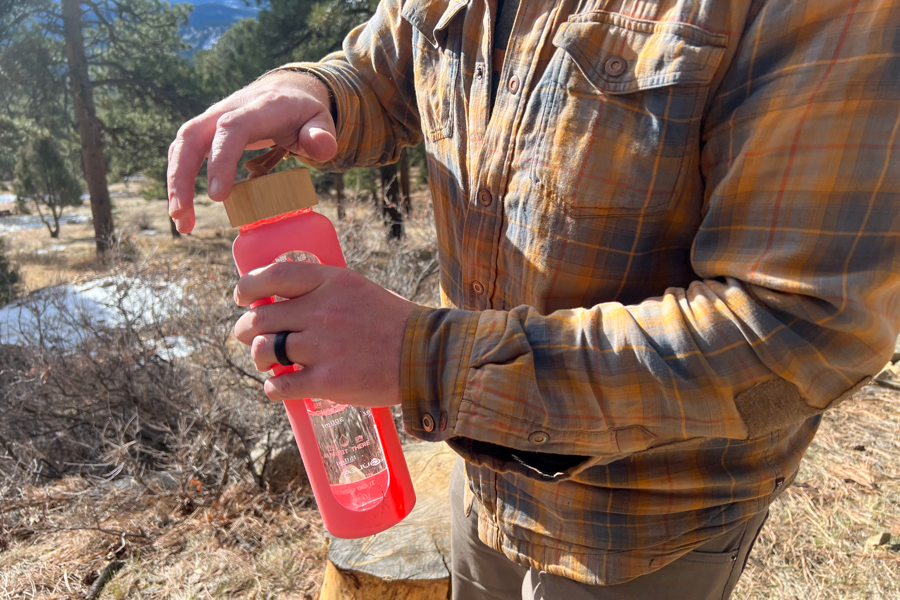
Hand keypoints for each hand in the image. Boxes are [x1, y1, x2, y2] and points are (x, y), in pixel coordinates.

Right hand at [167, 70, 336, 232]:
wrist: (286, 91)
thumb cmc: (303, 113)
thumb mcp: (321, 121)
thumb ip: (322, 135)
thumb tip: (320, 147)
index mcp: (260, 108)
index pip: (233, 129)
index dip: (221, 160)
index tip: (218, 196)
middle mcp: (228, 109)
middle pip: (192, 136)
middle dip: (182, 176)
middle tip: (182, 215)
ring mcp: (212, 119)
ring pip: (181, 145)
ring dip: (175, 184)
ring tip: (182, 222)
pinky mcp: (205, 132)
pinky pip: (183, 153)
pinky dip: (179, 180)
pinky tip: (184, 211)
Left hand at [233, 261, 416, 407]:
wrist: (425, 357)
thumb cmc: (391, 323)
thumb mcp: (356, 289)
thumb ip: (319, 290)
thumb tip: (278, 301)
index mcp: (329, 283)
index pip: (271, 276)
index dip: (247, 287)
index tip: (241, 298)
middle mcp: (321, 311)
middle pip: (259, 319)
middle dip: (243, 330)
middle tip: (246, 336)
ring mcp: (322, 347)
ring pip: (263, 351)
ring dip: (259, 358)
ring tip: (268, 362)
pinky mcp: (326, 381)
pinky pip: (279, 384)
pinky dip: (273, 387)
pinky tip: (279, 386)